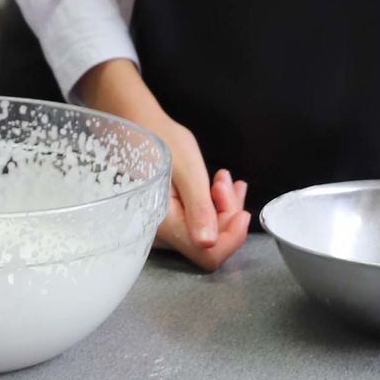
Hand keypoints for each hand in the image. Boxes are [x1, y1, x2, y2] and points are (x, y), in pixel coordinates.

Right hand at [77, 59, 251, 271]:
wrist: (137, 122)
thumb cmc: (160, 139)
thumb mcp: (186, 170)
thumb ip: (198, 208)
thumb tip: (208, 244)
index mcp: (165, 226)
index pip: (208, 256)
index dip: (232, 238)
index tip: (243, 212)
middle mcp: (162, 234)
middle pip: (210, 245)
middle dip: (227, 215)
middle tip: (226, 182)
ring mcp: (164, 227)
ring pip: (206, 233)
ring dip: (222, 207)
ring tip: (223, 178)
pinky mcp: (168, 218)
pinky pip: (198, 222)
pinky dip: (213, 204)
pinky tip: (218, 185)